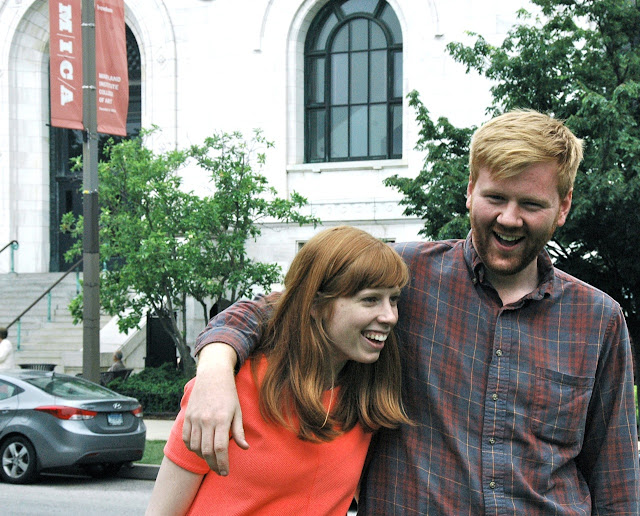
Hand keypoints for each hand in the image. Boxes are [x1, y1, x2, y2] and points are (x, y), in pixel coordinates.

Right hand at [182, 344, 248, 474]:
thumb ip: (238, 431)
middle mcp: (206, 420)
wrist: (213, 375)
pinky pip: (186, 439)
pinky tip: (200, 449)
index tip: (225, 472)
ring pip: (195, 447)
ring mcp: (195, 418)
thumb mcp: (237, 410)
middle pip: (207, 451)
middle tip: (219, 471)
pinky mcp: (187, 416)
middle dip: (213, 465)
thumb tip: (244, 448)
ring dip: (203, 457)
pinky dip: (192, 447)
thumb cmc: (228, 394)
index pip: (220, 448)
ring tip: (211, 460)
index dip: (222, 463)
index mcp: (221, 419)